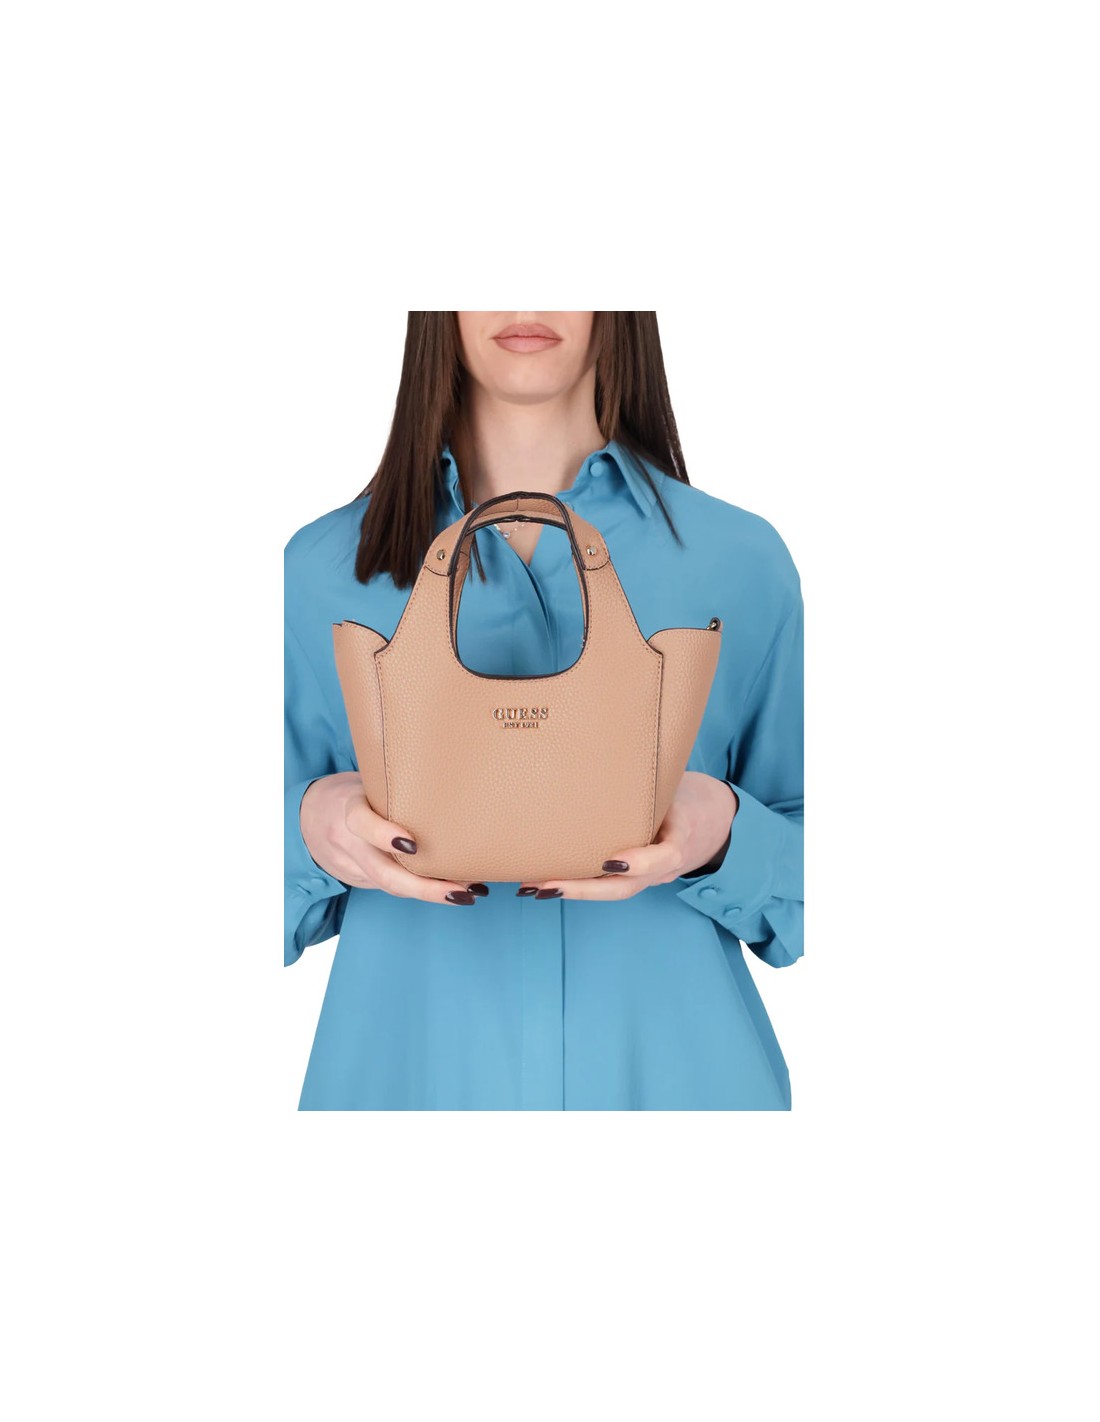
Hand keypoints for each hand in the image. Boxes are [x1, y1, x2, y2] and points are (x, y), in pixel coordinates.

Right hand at [300, 772, 488, 904]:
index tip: (413, 845)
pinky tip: (455, 890)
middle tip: (462, 890)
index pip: (360, 823)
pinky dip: (424, 890)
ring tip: (469, 894)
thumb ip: (392, 787)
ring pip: (391, 886)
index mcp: (347, 809)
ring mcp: (353, 866)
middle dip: (424, 887)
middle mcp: (348, 843)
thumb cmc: (352, 792)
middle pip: (382, 873)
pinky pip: (393, 888)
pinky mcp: (360, 881)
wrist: (309, 817)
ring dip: (432, 894)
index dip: (383, 836)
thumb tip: (450, 781)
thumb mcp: (364, 781)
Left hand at [520, 772, 738, 899]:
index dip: (641, 861)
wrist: (715, 822)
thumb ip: (654, 779)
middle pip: (625, 888)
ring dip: (572, 890)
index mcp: (682, 836)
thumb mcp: (680, 784)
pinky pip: (609, 885)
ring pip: (613, 890)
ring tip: (533, 887)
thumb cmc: (689, 796)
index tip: (612, 860)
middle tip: (545, 885)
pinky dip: (580, 884)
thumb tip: (616, 745)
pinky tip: (548, 882)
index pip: (665, 856)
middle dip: (582, 888)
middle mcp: (664, 866)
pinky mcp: (638, 877)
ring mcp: (651, 876)